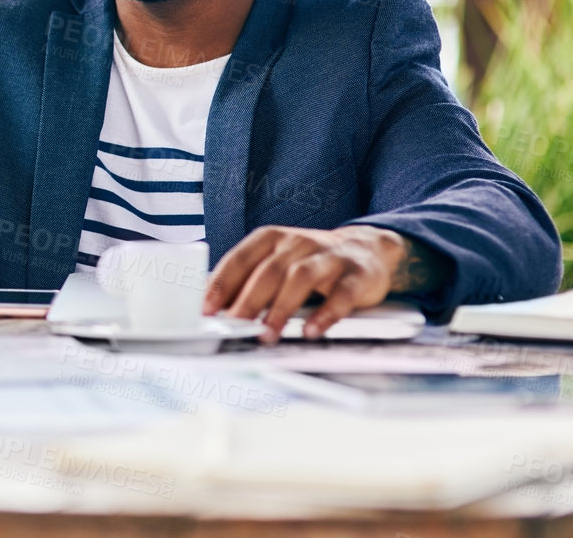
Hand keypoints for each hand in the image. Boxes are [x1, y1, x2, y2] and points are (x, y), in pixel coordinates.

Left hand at [203, 225, 420, 342]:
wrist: (366, 248)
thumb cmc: (309, 259)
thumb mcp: (276, 260)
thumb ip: (247, 278)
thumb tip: (209, 304)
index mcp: (272, 238)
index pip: (241, 259)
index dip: (221, 284)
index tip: (206, 310)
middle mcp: (298, 243)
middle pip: (268, 271)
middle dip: (248, 300)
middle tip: (234, 326)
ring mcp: (328, 257)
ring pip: (300, 278)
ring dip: (281, 308)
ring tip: (267, 334)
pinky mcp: (356, 275)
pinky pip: (341, 295)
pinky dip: (325, 314)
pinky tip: (310, 330)